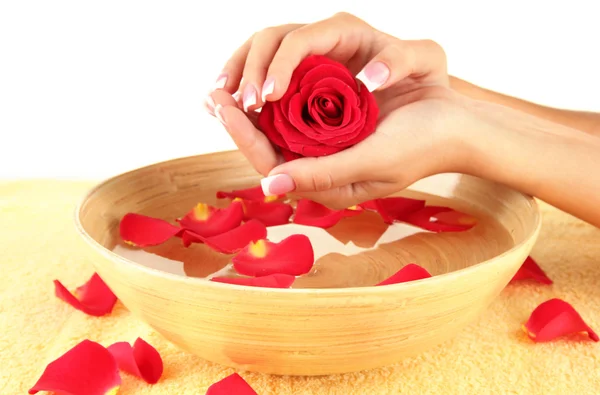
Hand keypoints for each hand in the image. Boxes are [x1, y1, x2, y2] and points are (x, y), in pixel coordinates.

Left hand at [210, 84, 471, 207]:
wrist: (454, 129)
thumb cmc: (419, 147)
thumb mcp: (371, 163)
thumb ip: (321, 175)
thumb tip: (269, 186)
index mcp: (327, 185)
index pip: (271, 163)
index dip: (243, 135)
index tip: (221, 104)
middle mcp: (321, 170)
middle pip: (266, 148)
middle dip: (237, 120)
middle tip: (211, 93)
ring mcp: (327, 149)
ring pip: (276, 132)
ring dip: (249, 110)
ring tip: (223, 86)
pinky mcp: (335, 130)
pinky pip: (295, 116)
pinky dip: (274, 99)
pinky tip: (257, 82)